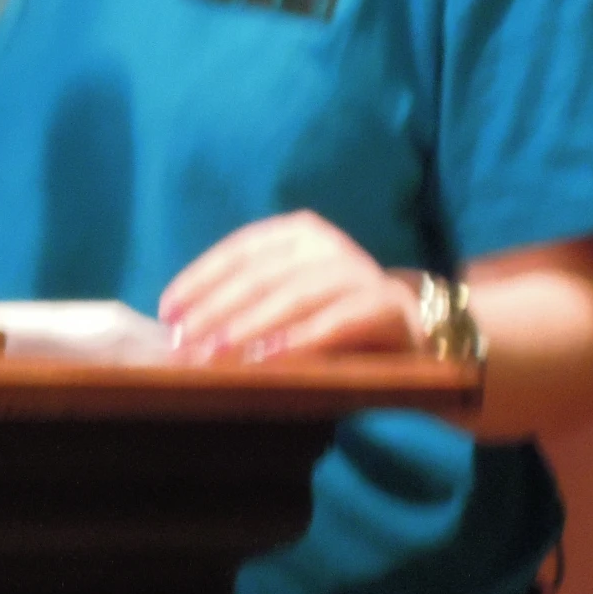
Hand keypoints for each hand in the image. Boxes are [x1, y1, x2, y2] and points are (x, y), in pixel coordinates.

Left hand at [157, 211, 419, 362]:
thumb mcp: (291, 303)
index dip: (199, 280)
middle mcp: (327, 245)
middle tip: (183, 346)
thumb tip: (184, 328)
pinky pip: (337, 322)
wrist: (425, 337)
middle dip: (215, 312)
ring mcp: (359, 272)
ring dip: (249, 328)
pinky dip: (301, 340)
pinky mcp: (386, 306)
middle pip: (259, 276)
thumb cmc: (339, 321)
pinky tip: (270, 359)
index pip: (238, 251)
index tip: (167, 313)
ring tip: (215, 355)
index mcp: (297, 234)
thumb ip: (248, 304)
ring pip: (293, 296)